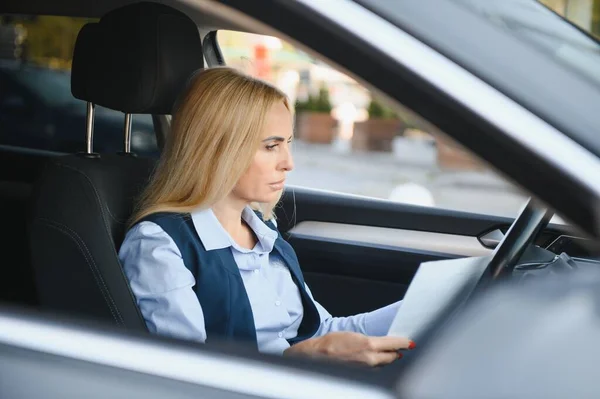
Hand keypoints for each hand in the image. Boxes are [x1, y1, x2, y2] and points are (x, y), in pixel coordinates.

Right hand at [283, 332, 413, 366]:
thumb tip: (384, 342)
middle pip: (393, 357)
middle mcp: (370, 359)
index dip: (404, 343)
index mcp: (369, 345)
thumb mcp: (354, 335)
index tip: (410, 343)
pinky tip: (375, 360)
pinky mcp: (362, 376)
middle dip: (397, 352)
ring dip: (387, 359)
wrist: (317, 356)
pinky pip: (375, 370)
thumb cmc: (332, 343)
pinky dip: (378, 365)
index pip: (394, 344)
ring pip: (384, 365)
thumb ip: (372, 340)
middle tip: (400, 347)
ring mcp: (366, 370)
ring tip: (388, 353)